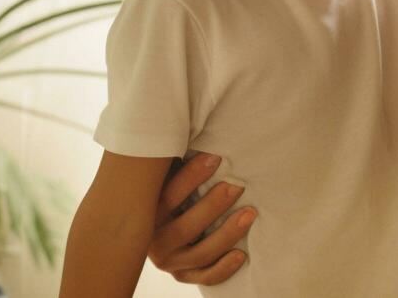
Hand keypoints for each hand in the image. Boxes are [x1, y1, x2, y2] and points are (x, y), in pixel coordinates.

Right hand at [147, 153, 255, 285]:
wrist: (158, 225)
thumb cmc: (172, 185)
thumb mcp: (167, 172)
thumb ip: (174, 157)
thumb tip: (195, 121)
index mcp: (147, 211)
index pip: (168, 195)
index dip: (192, 176)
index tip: (216, 157)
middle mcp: (154, 240)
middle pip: (184, 228)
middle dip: (213, 206)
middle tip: (237, 187)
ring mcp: (169, 261)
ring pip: (199, 254)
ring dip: (227, 234)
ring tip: (249, 214)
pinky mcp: (183, 274)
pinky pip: (205, 277)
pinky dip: (223, 268)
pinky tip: (241, 254)